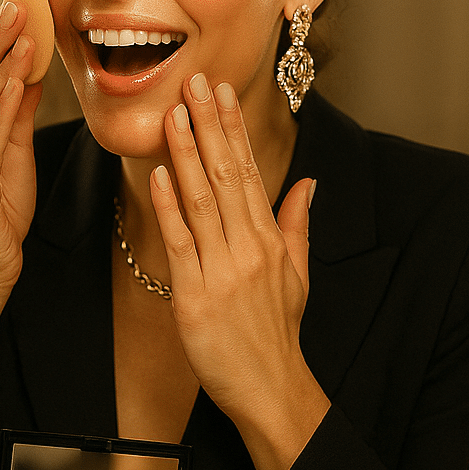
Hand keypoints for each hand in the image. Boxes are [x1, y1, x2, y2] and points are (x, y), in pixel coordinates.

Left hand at [150, 72, 327, 469]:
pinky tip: (159, 174)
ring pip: (202, 201)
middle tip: (194, 83)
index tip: (221, 92)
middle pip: (227, 175)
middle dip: (209, 125)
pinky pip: (182, 243)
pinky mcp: (196, 296)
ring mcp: (223, 271)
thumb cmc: (277, 333)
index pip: (249, 171)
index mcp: (270, 240)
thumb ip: (297, 224)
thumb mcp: (297, 275)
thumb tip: (309, 183)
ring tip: (174, 114)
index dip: (233, 129)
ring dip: (186, 154)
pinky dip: (169, 207)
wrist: (270, 387)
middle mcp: (249, 248)